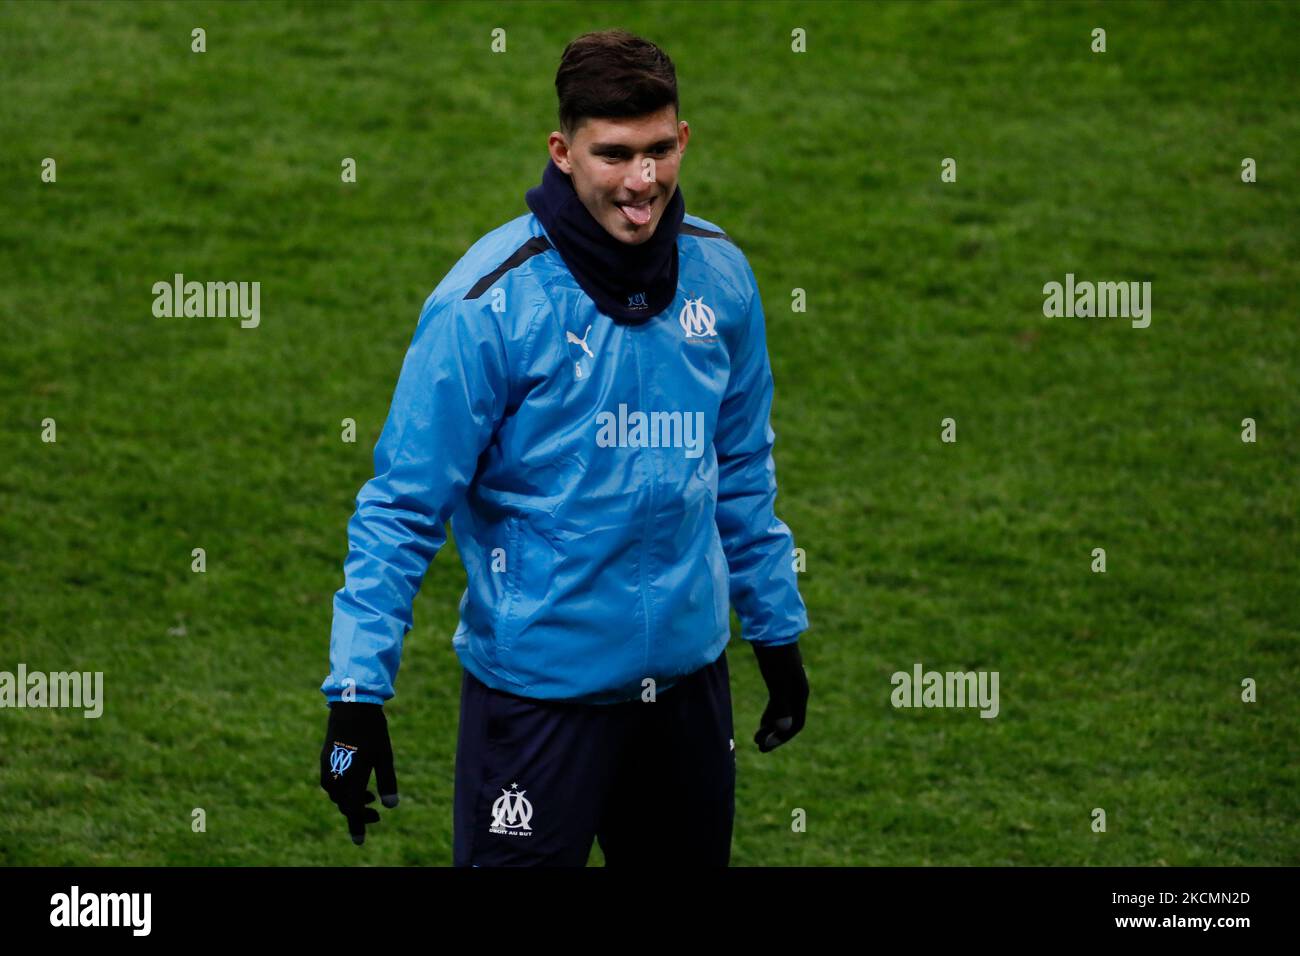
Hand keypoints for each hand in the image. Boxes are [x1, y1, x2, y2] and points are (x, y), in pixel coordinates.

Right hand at [320, 701, 398, 844]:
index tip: (363, 836)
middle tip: (375, 814)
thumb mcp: (385, 756)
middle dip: (357, 813)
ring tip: (368, 796)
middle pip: (342, 804)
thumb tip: (390, 806)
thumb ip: (387, 782)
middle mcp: (336, 774)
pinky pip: (329, 781)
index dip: (358, 824)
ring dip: (349, 800)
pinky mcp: (325, 757)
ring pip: (334, 793)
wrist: (353, 705)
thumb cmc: (373, 731)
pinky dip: (341, 788)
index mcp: (352, 776)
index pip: (352, 809)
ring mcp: (328, 765)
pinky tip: (354, 781)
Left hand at [751, 641, 808, 751]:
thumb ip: (782, 705)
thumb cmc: (774, 656)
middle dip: (776, 735)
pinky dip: (771, 714)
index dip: (782, 737)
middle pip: (790, 720)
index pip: (796, 724)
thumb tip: (784, 729)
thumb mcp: (777, 682)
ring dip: (772, 726)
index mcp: (800, 693)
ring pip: (784, 712)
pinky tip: (762, 722)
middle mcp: (797, 691)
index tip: (764, 746)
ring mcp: (789, 685)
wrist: (771, 630)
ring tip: (757, 737)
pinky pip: (779, 703)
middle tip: (759, 745)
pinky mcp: (780, 679)